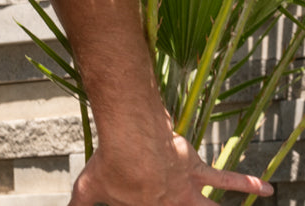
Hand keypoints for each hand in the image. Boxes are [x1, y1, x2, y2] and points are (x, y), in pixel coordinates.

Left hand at [70, 132, 272, 204]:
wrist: (133, 146)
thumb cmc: (110, 166)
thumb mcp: (87, 187)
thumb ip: (77, 203)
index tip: (152, 205)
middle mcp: (170, 205)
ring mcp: (186, 190)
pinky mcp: (196, 170)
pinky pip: (225, 178)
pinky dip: (247, 183)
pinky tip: (268, 189)